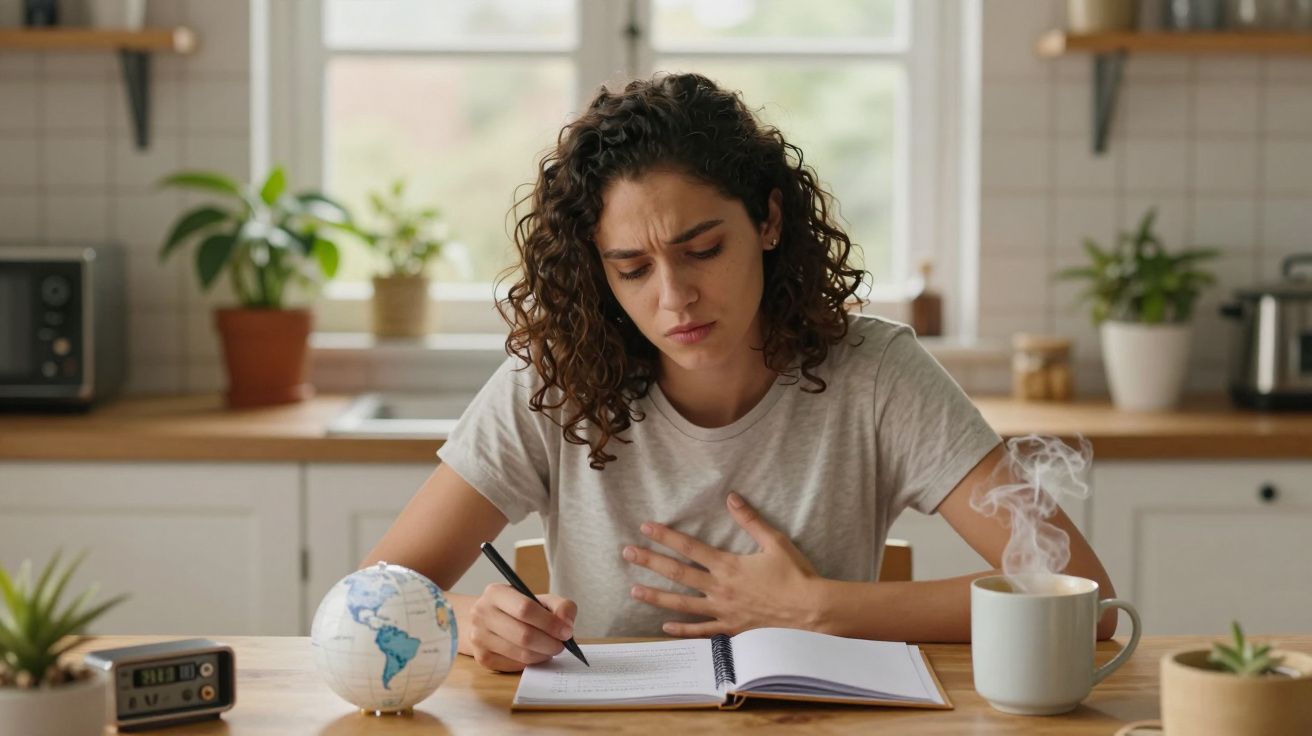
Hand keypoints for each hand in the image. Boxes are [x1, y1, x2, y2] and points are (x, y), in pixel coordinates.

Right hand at [467, 584, 576, 672]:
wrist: (485, 621)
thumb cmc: (517, 609)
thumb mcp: (538, 599)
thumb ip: (559, 606)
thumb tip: (566, 624)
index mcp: (495, 593)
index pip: (525, 609)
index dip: (550, 623)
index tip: (567, 631)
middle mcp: (481, 614)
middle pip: (524, 635)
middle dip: (549, 643)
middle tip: (561, 645)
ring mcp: (479, 637)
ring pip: (520, 653)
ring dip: (543, 654)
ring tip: (550, 649)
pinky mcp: (481, 658)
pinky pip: (514, 665)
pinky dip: (531, 662)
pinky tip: (535, 654)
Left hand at [622, 492, 824, 636]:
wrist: (811, 612)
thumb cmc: (796, 575)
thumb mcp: (775, 542)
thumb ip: (750, 520)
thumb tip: (731, 497)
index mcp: (728, 565)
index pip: (689, 547)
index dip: (665, 536)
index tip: (646, 528)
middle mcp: (719, 588)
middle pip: (677, 573)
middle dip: (650, 561)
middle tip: (627, 553)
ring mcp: (722, 611)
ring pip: (681, 604)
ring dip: (656, 596)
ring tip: (634, 590)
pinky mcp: (730, 629)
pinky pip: (700, 631)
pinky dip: (681, 629)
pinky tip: (665, 627)